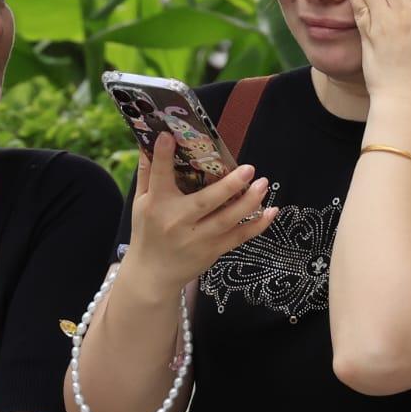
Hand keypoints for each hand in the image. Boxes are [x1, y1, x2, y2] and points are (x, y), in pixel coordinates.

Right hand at [119, 133, 276, 293]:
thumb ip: (147, 173)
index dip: (163, 157)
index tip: (169, 136)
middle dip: (229, 185)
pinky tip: (271, 212)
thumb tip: (149, 142)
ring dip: (249, 202)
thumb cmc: (147, 233)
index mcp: (157, 205)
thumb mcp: (139, 202)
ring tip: (263, 184)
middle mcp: (178, 221)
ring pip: (227, 220)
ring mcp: (197, 238)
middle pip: (205, 201)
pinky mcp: (213, 251)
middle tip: (248, 169)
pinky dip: (257, 226)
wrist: (153, 274)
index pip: (159, 177)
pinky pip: (239, 237)